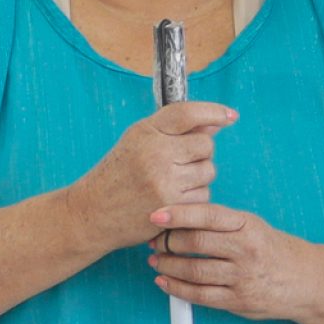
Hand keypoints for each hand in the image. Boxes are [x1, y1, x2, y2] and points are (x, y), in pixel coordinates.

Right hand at [66, 102, 236, 256]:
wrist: (93, 212)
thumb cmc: (118, 175)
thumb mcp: (138, 142)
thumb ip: (174, 130)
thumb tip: (216, 123)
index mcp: (145, 132)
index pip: (188, 114)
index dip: (214, 112)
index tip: (231, 116)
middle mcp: (156, 153)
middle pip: (205, 144)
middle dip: (200, 153)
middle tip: (179, 162)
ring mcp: (165, 182)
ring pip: (208, 171)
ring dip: (198, 177)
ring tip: (172, 183)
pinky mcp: (173, 208)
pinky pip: (204, 196)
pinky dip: (194, 199)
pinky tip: (173, 200)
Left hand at [146, 201, 304, 321]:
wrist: (305, 281)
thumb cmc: (272, 249)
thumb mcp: (252, 226)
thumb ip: (220, 223)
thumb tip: (179, 218)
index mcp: (247, 226)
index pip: (207, 216)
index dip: (177, 214)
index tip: (155, 216)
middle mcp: (246, 250)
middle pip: (196, 242)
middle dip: (167, 241)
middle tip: (154, 240)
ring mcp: (242, 278)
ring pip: (194, 271)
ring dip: (167, 265)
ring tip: (156, 260)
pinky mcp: (238, 301)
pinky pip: (200, 296)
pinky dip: (176, 289)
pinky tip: (165, 280)